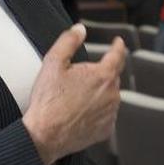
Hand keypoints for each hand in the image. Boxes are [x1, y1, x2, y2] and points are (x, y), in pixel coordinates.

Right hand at [22, 25, 124, 164]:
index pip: (117, 55)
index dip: (118, 46)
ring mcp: (110, 114)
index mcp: (103, 76)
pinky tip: (79, 112)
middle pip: (111, 77)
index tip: (118, 42)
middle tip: (78, 78)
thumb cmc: (49, 101)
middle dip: (99, 74)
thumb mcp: (53, 63)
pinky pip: (105, 115)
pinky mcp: (106, 130)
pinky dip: (96, 111)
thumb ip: (69, 41)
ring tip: (75, 98)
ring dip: (98, 93)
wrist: (45, 135)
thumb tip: (80, 30)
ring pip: (109, 96)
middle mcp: (112, 95)